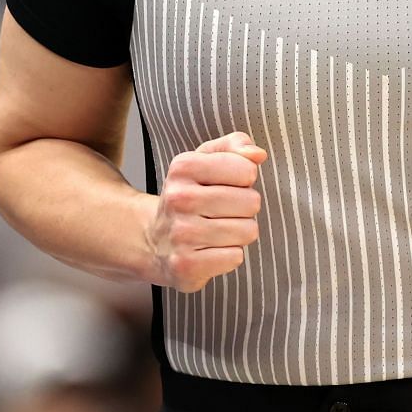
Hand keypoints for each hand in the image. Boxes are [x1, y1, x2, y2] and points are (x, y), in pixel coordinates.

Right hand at [145, 131, 266, 291]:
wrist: (154, 240)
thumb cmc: (191, 195)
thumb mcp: (207, 159)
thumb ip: (236, 145)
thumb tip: (258, 155)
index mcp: (183, 167)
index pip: (247, 170)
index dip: (244, 179)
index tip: (225, 185)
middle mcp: (178, 199)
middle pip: (251, 202)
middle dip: (244, 208)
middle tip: (220, 212)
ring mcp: (180, 234)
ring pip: (247, 231)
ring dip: (239, 233)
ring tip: (216, 231)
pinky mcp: (185, 266)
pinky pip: (235, 257)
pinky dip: (228, 256)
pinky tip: (209, 250)